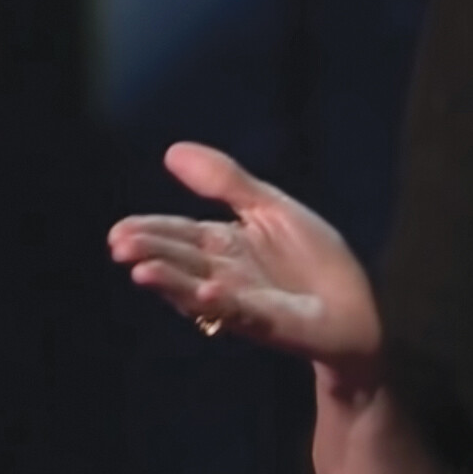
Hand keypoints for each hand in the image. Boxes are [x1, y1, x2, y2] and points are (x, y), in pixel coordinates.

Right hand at [107, 142, 383, 377]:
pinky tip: (209, 289)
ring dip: (171, 282)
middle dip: (150, 255)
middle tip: (119, 247)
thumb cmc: (313, 258)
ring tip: (142, 272)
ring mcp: (241, 301)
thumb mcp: (269, 207)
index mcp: (222, 245)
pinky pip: (240, 312)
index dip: (148, 231)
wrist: (355, 306)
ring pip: (197, 290)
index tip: (117, 232)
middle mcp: (222, 274)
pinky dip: (224, 303)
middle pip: (180, 261)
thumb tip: (171, 151)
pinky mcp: (266, 322)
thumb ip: (224, 181)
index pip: (178, 234)